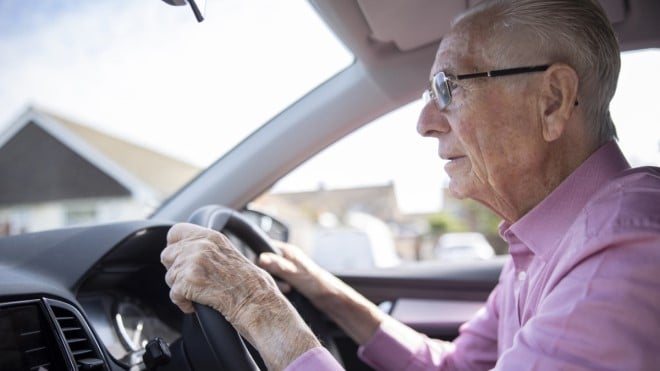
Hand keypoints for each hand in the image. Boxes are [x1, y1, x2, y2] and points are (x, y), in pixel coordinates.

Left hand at [160, 223, 320, 369]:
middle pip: (167, 255)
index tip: (179, 258)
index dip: (175, 247)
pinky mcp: (188, 281)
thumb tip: (187, 251)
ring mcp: (193, 262)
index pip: (175, 232)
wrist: (258, 302)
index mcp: (211, 236)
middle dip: (177, 270)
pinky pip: (173, 294)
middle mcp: (200, 245)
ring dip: (182, 289)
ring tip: (201, 293)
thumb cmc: (251, 284)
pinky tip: (198, 304)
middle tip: (193, 281)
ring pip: (170, 277)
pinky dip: (184, 303)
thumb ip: (208, 248)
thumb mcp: (230, 254)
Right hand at [258, 241, 339, 304]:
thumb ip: (278, 266)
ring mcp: (287, 270)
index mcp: (287, 251)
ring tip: (288, 290)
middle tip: (282, 285)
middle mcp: (286, 259)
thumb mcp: (295, 274)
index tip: (265, 274)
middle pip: (265, 265)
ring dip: (275, 285)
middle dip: (269, 277)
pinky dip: (279, 290)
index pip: (263, 250)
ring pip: (270, 276)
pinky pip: (276, 284)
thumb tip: (260, 258)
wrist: (333, 299)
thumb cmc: (318, 284)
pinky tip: (287, 295)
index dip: (260, 262)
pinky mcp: (289, 281)